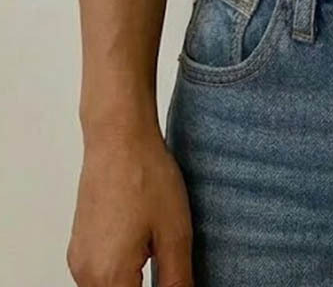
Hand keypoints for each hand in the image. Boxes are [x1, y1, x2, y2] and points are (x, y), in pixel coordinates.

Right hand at [67, 126, 192, 286]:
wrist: (118, 137)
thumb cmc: (145, 175)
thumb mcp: (175, 234)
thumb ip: (177, 281)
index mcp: (109, 277)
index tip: (174, 278)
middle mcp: (85, 274)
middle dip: (147, 286)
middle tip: (167, 258)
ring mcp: (79, 259)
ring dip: (133, 282)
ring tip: (158, 252)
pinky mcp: (79, 245)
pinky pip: (99, 274)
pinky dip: (121, 272)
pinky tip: (143, 246)